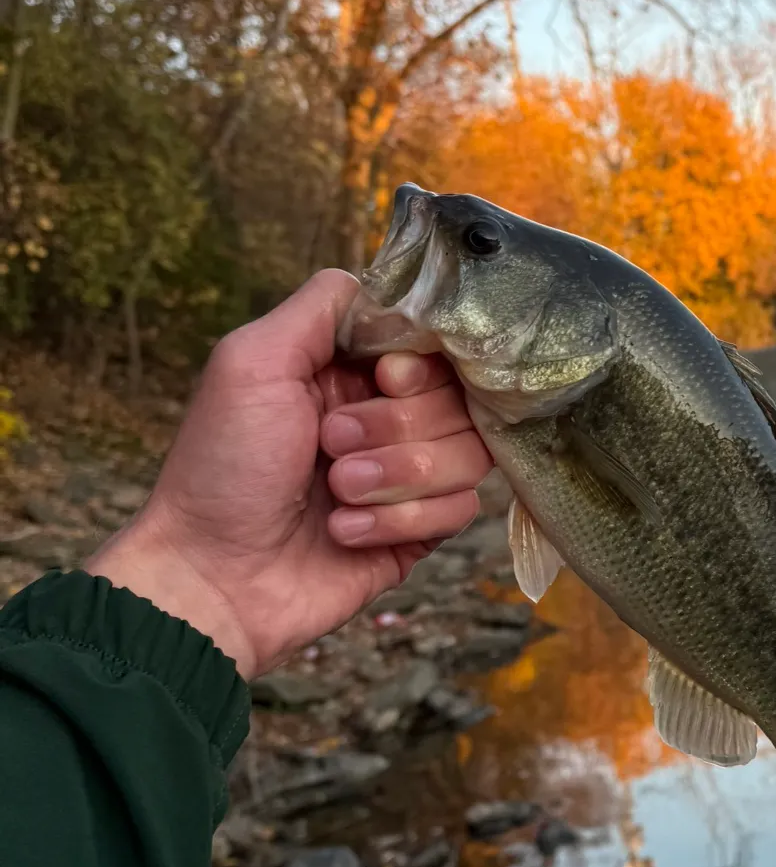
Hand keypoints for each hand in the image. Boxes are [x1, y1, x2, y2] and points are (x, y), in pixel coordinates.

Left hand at [87, 269, 491, 678]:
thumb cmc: (221, 467)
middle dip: (396, 427)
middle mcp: (389, 414)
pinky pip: (462, 509)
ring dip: (397, 478)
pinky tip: (345, 532)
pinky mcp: (421, 530)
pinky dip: (399, 522)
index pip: (437, 343)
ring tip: (338, 494)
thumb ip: (326, 305)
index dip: (420, 364)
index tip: (383, 380)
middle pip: (461, 397)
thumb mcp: (253, 360)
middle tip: (330, 447)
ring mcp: (409, 475)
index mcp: (353, 368)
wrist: (214, 579)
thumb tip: (396, 287)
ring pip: (471, 453)